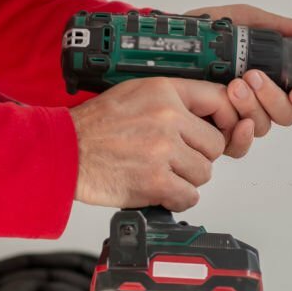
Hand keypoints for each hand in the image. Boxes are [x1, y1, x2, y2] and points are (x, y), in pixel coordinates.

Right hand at [70, 77, 245, 211]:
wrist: (63, 151)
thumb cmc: (95, 126)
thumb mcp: (136, 93)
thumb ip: (174, 101)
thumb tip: (212, 116)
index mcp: (164, 91)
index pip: (219, 100)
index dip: (227, 120)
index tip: (225, 130)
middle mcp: (167, 117)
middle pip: (215, 145)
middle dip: (198, 156)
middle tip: (174, 157)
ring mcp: (162, 150)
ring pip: (204, 172)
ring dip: (186, 178)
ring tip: (160, 171)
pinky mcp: (155, 181)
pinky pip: (189, 196)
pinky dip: (176, 198)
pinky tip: (159, 190)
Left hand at [185, 4, 291, 137]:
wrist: (165, 48)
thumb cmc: (202, 34)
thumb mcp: (241, 19)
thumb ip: (278, 27)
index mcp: (270, 78)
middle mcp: (257, 101)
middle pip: (286, 115)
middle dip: (273, 97)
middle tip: (253, 77)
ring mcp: (237, 117)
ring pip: (264, 127)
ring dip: (253, 106)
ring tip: (234, 85)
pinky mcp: (217, 132)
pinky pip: (239, 147)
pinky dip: (241, 136)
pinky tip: (233, 120)